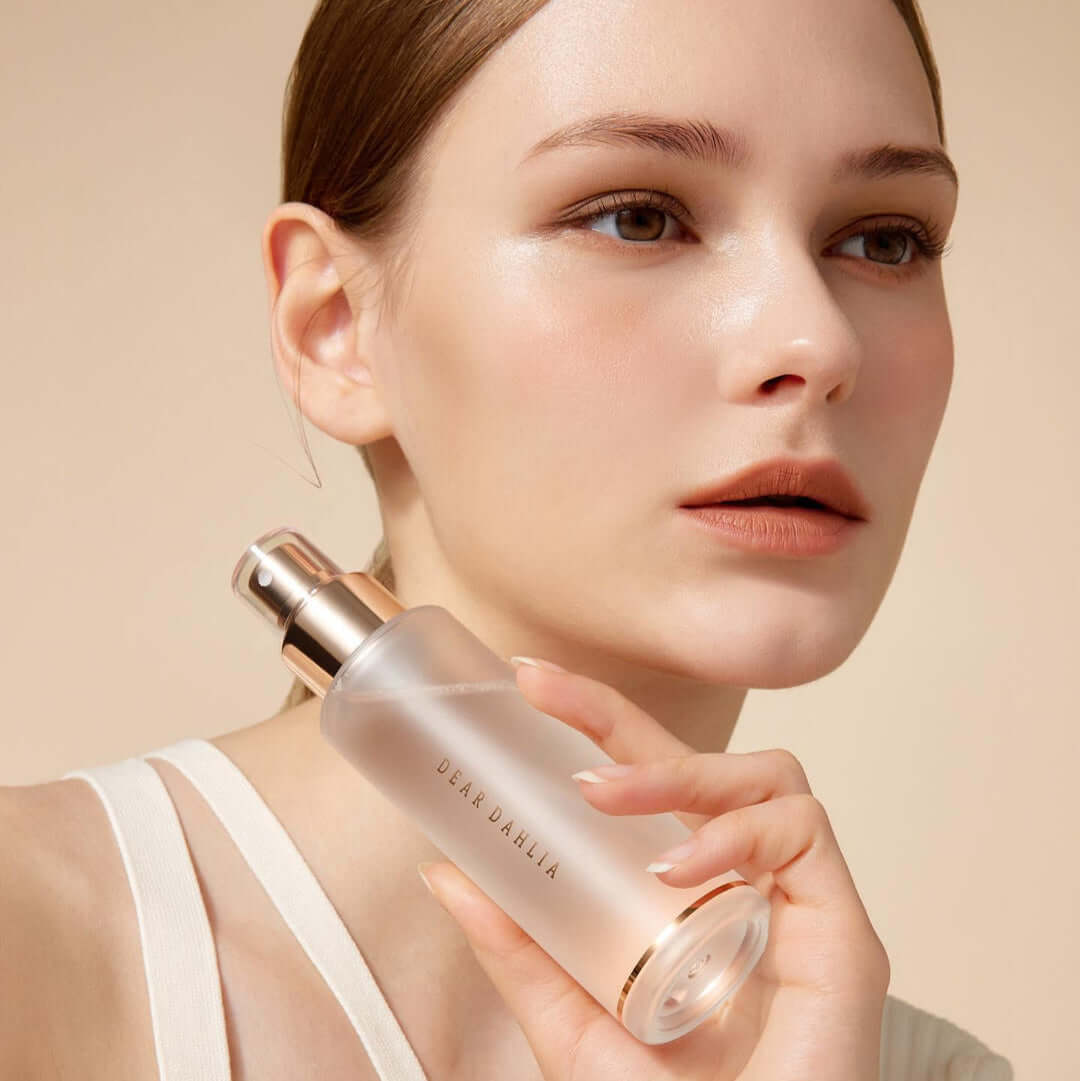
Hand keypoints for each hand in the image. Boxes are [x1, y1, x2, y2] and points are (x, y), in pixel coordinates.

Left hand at [417, 659, 890, 1080]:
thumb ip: (518, 951)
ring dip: (675, 770)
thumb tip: (446, 875)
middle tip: (544, 690)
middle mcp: (746, 883)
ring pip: (758, 775)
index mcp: (690, 893)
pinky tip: (678, 869)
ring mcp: (796, 899)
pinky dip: (734, 832)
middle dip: (615, 715)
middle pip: (696, 760)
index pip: (649, 785)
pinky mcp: (841, 925)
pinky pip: (800, 828)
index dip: (597, 725)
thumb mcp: (573, 1021)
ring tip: (599, 794)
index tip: (531, 685)